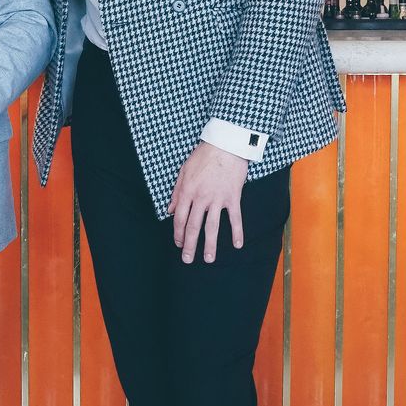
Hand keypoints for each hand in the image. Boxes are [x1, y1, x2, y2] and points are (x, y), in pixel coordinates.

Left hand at [168, 142, 249, 263]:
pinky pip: (235, 218)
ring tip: (208, 259)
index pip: (179, 218)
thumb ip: (176, 192)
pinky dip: (237, 232)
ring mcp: (218, 199)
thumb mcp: (184, 171)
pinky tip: (237, 244)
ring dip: (210, 245)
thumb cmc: (204, 155)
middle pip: (193, 227)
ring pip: (212, 227)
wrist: (226, 145)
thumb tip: (169, 210)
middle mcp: (201, 198)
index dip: (178, 234)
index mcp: (187, 192)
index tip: (178, 244)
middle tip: (188, 260)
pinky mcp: (233, 197)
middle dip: (189, 246)